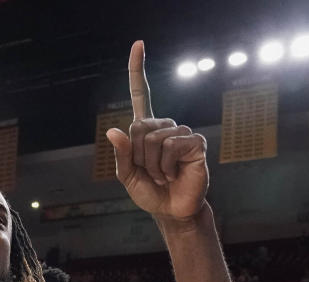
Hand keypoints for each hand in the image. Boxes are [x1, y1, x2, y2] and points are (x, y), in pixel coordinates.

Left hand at [107, 41, 209, 220]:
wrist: (172, 210)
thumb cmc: (151, 191)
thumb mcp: (127, 176)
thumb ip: (120, 155)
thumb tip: (113, 131)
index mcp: (146, 129)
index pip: (141, 93)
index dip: (138, 70)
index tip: (139, 44)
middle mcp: (164, 126)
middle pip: (138, 127)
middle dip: (138, 157)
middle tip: (152, 172)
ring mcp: (181, 133)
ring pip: (153, 139)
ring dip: (153, 165)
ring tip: (164, 175)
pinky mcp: (195, 143)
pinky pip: (170, 146)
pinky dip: (166, 165)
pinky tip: (174, 173)